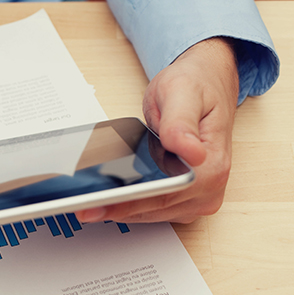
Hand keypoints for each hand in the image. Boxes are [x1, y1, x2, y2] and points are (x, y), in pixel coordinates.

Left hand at [76, 37, 238, 222]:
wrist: (204, 82)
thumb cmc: (195, 85)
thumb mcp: (181, 93)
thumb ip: (180, 123)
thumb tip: (189, 151)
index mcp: (212, 166)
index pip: (164, 196)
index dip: (129, 204)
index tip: (98, 206)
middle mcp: (210, 188)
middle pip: (155, 209)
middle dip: (117, 209)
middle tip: (81, 208)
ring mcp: (199, 195)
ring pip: (152, 212)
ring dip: (121, 209)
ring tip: (89, 204)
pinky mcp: (186, 196)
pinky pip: (154, 207)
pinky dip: (130, 203)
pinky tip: (109, 195)